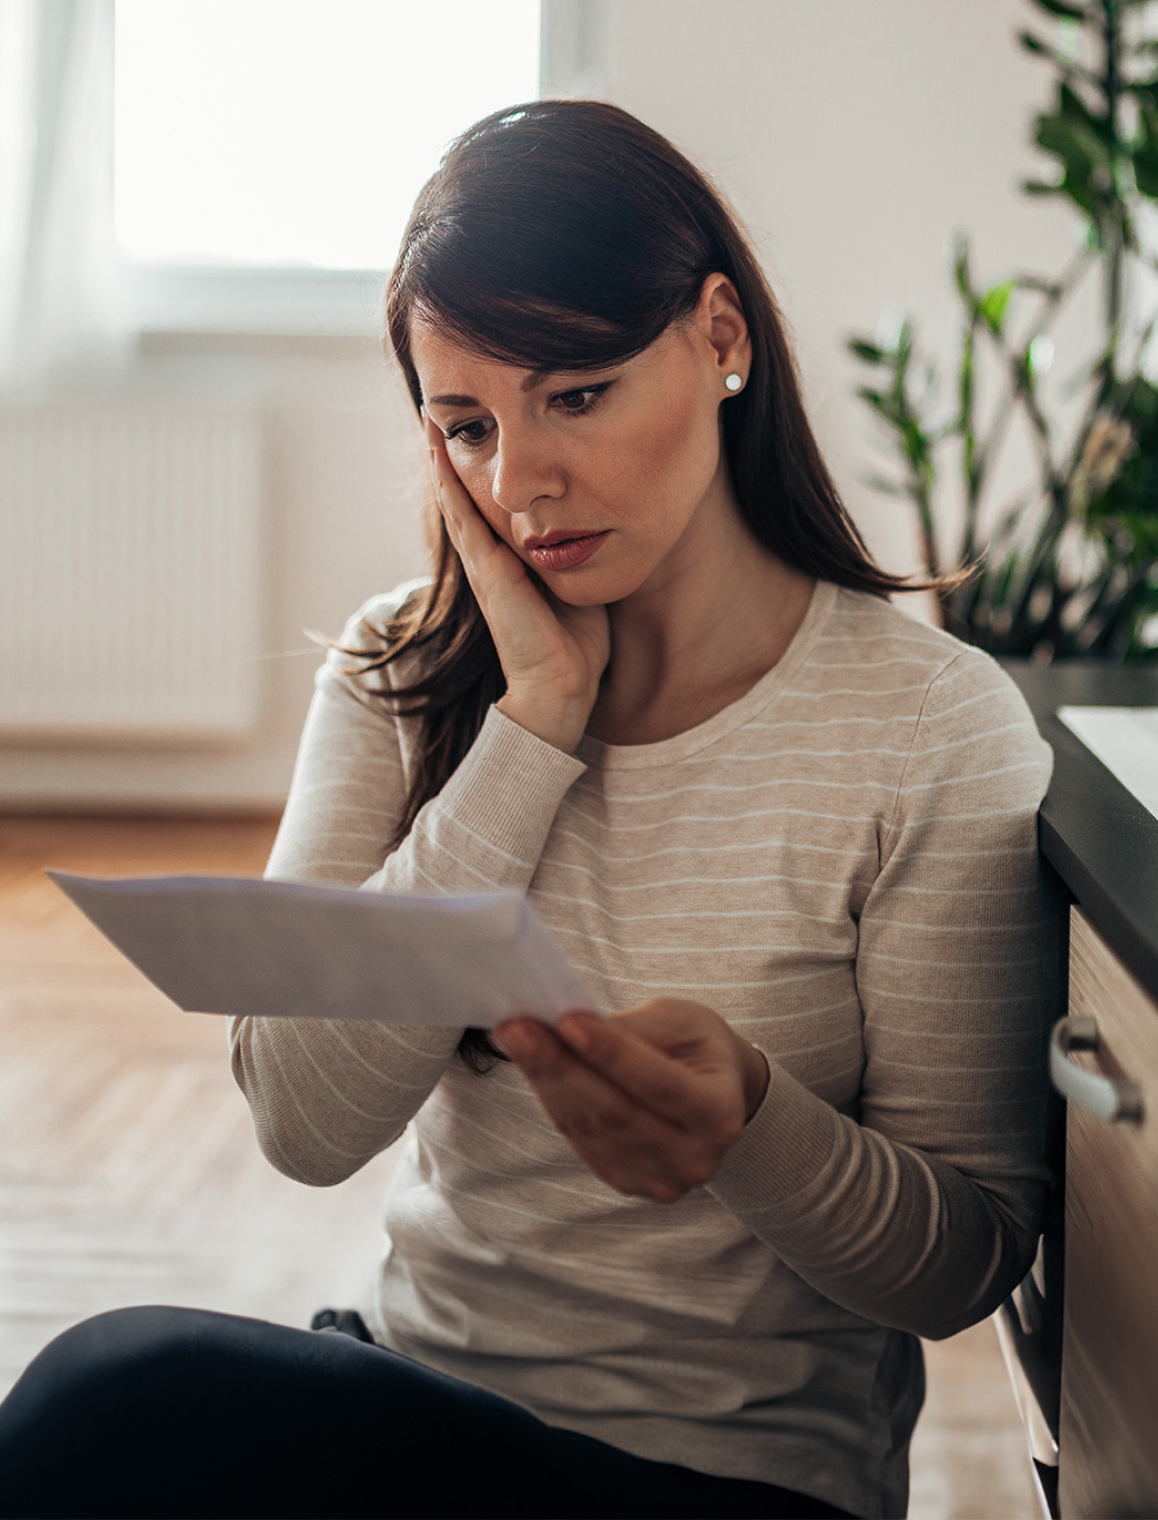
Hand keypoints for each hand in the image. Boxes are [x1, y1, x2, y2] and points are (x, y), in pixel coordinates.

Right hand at [425, 416, 609, 751]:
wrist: (561, 687)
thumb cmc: (577, 643)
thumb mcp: (582, 581)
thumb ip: (583, 551)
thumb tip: (608, 518)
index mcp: (513, 558)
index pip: (492, 502)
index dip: (482, 466)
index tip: (481, 425)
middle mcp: (492, 557)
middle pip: (467, 494)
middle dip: (455, 454)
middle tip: (440, 408)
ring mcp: (485, 563)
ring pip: (457, 500)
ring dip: (442, 459)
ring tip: (430, 416)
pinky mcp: (487, 572)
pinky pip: (463, 520)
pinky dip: (450, 487)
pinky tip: (439, 455)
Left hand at [493, 999, 770, 1201]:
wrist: (715, 1092)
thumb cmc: (698, 1046)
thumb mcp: (683, 1020)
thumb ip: (635, 1028)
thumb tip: (570, 1028)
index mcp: (721, 1112)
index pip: (659, 1084)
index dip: (611, 1053)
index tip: (566, 1021)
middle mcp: (695, 1158)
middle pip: (615, 1114)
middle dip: (560, 1068)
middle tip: (516, 1030)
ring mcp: (661, 1179)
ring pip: (590, 1129)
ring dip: (546, 1082)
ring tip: (515, 1039)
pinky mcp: (628, 1183)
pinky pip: (581, 1141)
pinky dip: (554, 1100)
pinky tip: (533, 1067)